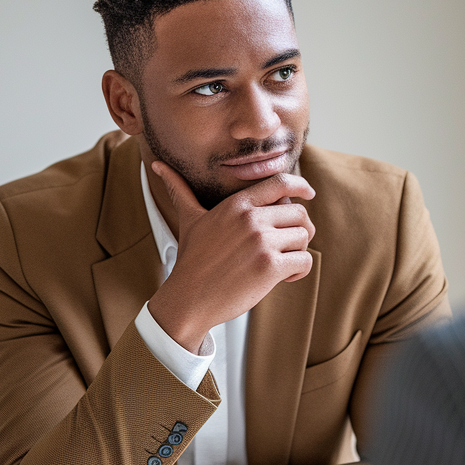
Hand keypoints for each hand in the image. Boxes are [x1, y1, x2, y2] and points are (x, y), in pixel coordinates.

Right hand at [148, 162, 315, 352]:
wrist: (188, 298)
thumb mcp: (189, 219)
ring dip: (299, 251)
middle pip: (299, 213)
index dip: (301, 186)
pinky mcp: (270, 267)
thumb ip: (179, 190)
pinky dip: (300, 271)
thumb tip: (156, 166)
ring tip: (282, 263)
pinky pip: (304, 261)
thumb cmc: (191, 260)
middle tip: (288, 246)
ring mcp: (261, 242)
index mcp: (236, 205)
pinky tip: (284, 278)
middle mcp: (251, 219)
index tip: (309, 193)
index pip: (280, 183)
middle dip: (300, 230)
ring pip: (304, 236)